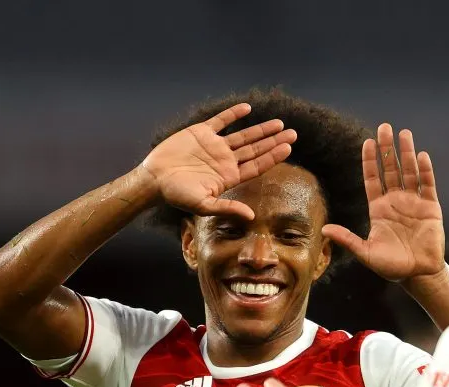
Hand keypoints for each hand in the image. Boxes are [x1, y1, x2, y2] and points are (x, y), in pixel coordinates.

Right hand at [139, 103, 296, 219]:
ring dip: (261, 129)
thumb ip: (227, 208)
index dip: (273, 157)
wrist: (154, 179)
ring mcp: (215, 146)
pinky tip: (247, 108)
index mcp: (229, 177)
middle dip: (274, 142)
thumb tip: (251, 216)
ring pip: (243, 135)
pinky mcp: (201, 133)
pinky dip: (233, 114)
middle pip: (256, 150)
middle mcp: (225, 161)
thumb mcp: (203, 205)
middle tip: (294, 133)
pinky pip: (221, 121)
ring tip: (279, 123)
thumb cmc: (177, 195)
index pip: (257, 166)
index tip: (288, 148)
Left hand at [324, 124, 444, 281]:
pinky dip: (425, 170)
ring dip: (406, 153)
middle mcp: (395, 201)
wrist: (418, 274)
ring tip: (404, 133)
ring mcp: (414, 202)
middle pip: (390, 169)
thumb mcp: (366, 253)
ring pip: (409, 172)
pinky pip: (428, 185)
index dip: (370, 161)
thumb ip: (347, 239)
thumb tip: (324, 230)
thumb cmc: (391, 266)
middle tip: (384, 127)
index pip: (373, 179)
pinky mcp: (431, 207)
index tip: (367, 142)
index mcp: (379, 209)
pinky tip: (421, 155)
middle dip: (387, 149)